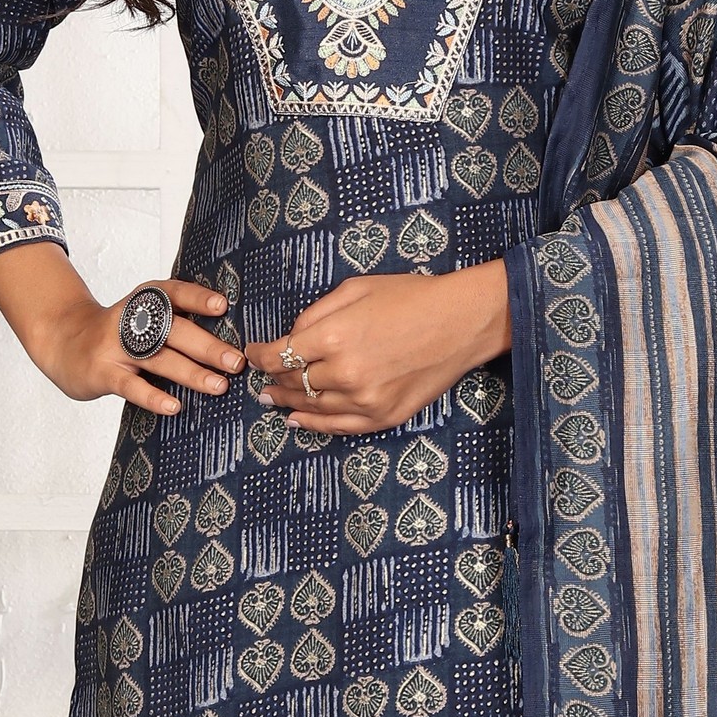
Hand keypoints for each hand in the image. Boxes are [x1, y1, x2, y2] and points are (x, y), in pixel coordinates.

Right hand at [0, 244, 244, 419]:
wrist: (61, 341)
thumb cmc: (115, 334)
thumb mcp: (140, 318)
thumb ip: (173, 323)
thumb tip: (227, 342)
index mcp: (144, 301)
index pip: (172, 294)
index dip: (196, 298)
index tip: (223, 306)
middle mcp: (131, 320)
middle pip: (173, 330)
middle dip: (207, 346)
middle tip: (236, 361)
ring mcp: (115, 346)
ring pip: (158, 358)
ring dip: (190, 372)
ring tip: (218, 386)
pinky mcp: (102, 373)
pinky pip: (130, 385)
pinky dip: (152, 396)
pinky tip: (173, 407)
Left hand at [253, 266, 510, 433]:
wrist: (463, 321)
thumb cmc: (411, 297)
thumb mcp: (355, 289)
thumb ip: (315, 314)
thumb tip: (290, 337)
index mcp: (334, 336)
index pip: (279, 354)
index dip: (260, 356)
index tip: (253, 354)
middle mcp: (345, 373)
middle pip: (292, 381)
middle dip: (273, 377)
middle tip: (263, 377)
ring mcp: (365, 400)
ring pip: (310, 407)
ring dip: (287, 402)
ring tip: (273, 398)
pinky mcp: (384, 417)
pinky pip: (338, 427)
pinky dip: (313, 425)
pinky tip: (297, 420)